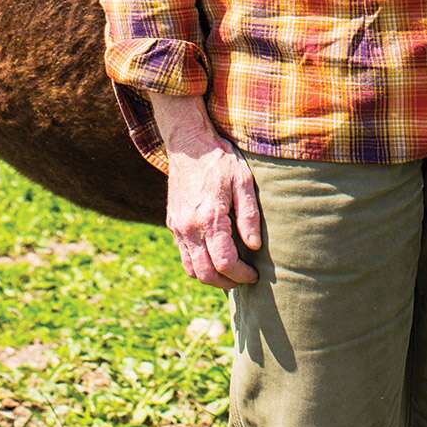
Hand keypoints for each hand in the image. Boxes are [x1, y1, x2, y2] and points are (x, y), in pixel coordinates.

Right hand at [148, 92, 261, 289]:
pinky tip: (213, 257)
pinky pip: (183, 255)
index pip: (224, 262)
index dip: (241, 275)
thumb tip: (254, 246)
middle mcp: (189, 227)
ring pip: (191, 268)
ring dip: (210, 277)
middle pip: (205, 273)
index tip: (254, 274)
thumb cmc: (220, 159)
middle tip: (244, 279)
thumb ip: (249, 216)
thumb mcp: (243, 181)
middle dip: (227, 283)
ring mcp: (178, 226)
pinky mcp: (172, 223)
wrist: (189, 143)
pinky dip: (198, 265)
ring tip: (230, 273)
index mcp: (209, 217)